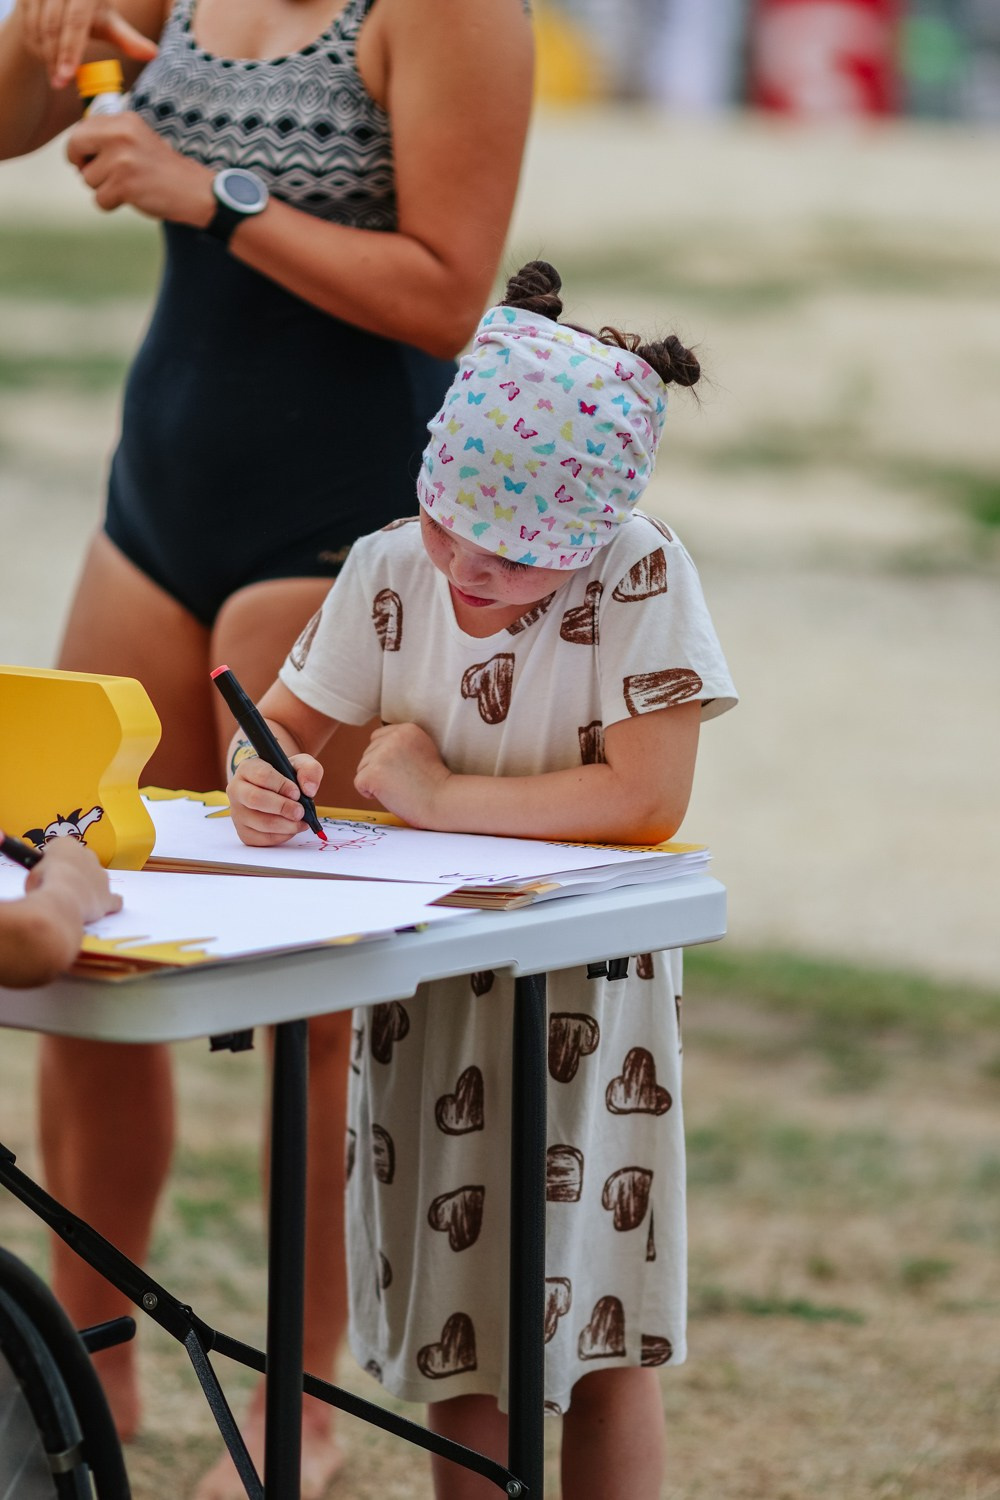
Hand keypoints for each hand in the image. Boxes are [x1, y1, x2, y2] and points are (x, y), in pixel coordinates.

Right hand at [18, 0, 158, 88]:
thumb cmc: (90, 12)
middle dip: (55, 57)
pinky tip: (46, 58)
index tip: (67, 76)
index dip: (69, 50)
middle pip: (53, 26)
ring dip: (45, 53)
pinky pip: (27, 25)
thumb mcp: (110, 23)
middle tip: (59, 83)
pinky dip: (35, 44)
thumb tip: (153, 54)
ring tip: (56, 73)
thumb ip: (128, 39)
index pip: (75, 22)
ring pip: (37, 27)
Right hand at [26, 838, 121, 920]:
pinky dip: (109, 903)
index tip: (46, 872)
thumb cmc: (43, 884)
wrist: (61, 899)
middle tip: (59, 887)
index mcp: (67, 845)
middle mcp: (89, 855)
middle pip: (82, 862)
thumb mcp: (32, 874)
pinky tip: (101, 907)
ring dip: (88, 887)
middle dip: (73, 873)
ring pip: (97, 879)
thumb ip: (41, 874)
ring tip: (73, 901)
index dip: (52, 862)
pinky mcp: (108, 896)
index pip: (61, 849)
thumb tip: (42, 882)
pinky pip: (113, 899)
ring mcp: (102, 876)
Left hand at [66, 109, 213, 222]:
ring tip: (128, 185)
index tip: (89, 159)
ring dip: (103, 188)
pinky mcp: (125, 185)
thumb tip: (75, 149)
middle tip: (97, 174)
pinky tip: (131, 197)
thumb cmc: (161, 169)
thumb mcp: (137, 138)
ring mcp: (122, 160)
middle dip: (81, 165)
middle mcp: (120, 134)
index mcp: (123, 120)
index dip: (79, 148)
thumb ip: (109, 136)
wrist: (192, 190)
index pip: (80, 129)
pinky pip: (100, 199)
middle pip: (74, 147)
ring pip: (87, 178)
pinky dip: (111, 204)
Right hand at [227, 753, 323, 847]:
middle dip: (283, 807)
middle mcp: (237, 790)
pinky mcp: (244, 832)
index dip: (281, 785)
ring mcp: (238, 813)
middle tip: (301, 811)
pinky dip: (283, 836)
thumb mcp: (300, 765)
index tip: (297, 793)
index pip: (261, 775)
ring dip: (287, 825)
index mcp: (247, 769)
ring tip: (301, 821)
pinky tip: (291, 828)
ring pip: (261, 823)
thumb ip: (309, 770)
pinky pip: (264, 839)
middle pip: (255, 799)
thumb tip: (309, 790)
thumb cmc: (286, 776)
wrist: (276, 792)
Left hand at [354, 722, 450, 827]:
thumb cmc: (434, 783)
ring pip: (362, 767)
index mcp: (407, 729)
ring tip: (398, 787)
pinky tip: (390, 795)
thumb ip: (402, 743)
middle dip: (379, 769)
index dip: (385, 757)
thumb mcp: (423, 749)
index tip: (402, 769)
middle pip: (368, 753)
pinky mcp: (373, 773)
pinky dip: (369, 793)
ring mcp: (382, 755)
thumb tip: (375, 746)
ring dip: (375, 781)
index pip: (377, 738)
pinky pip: (359, 783)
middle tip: (403, 781)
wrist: (442, 801)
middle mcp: (393, 737)